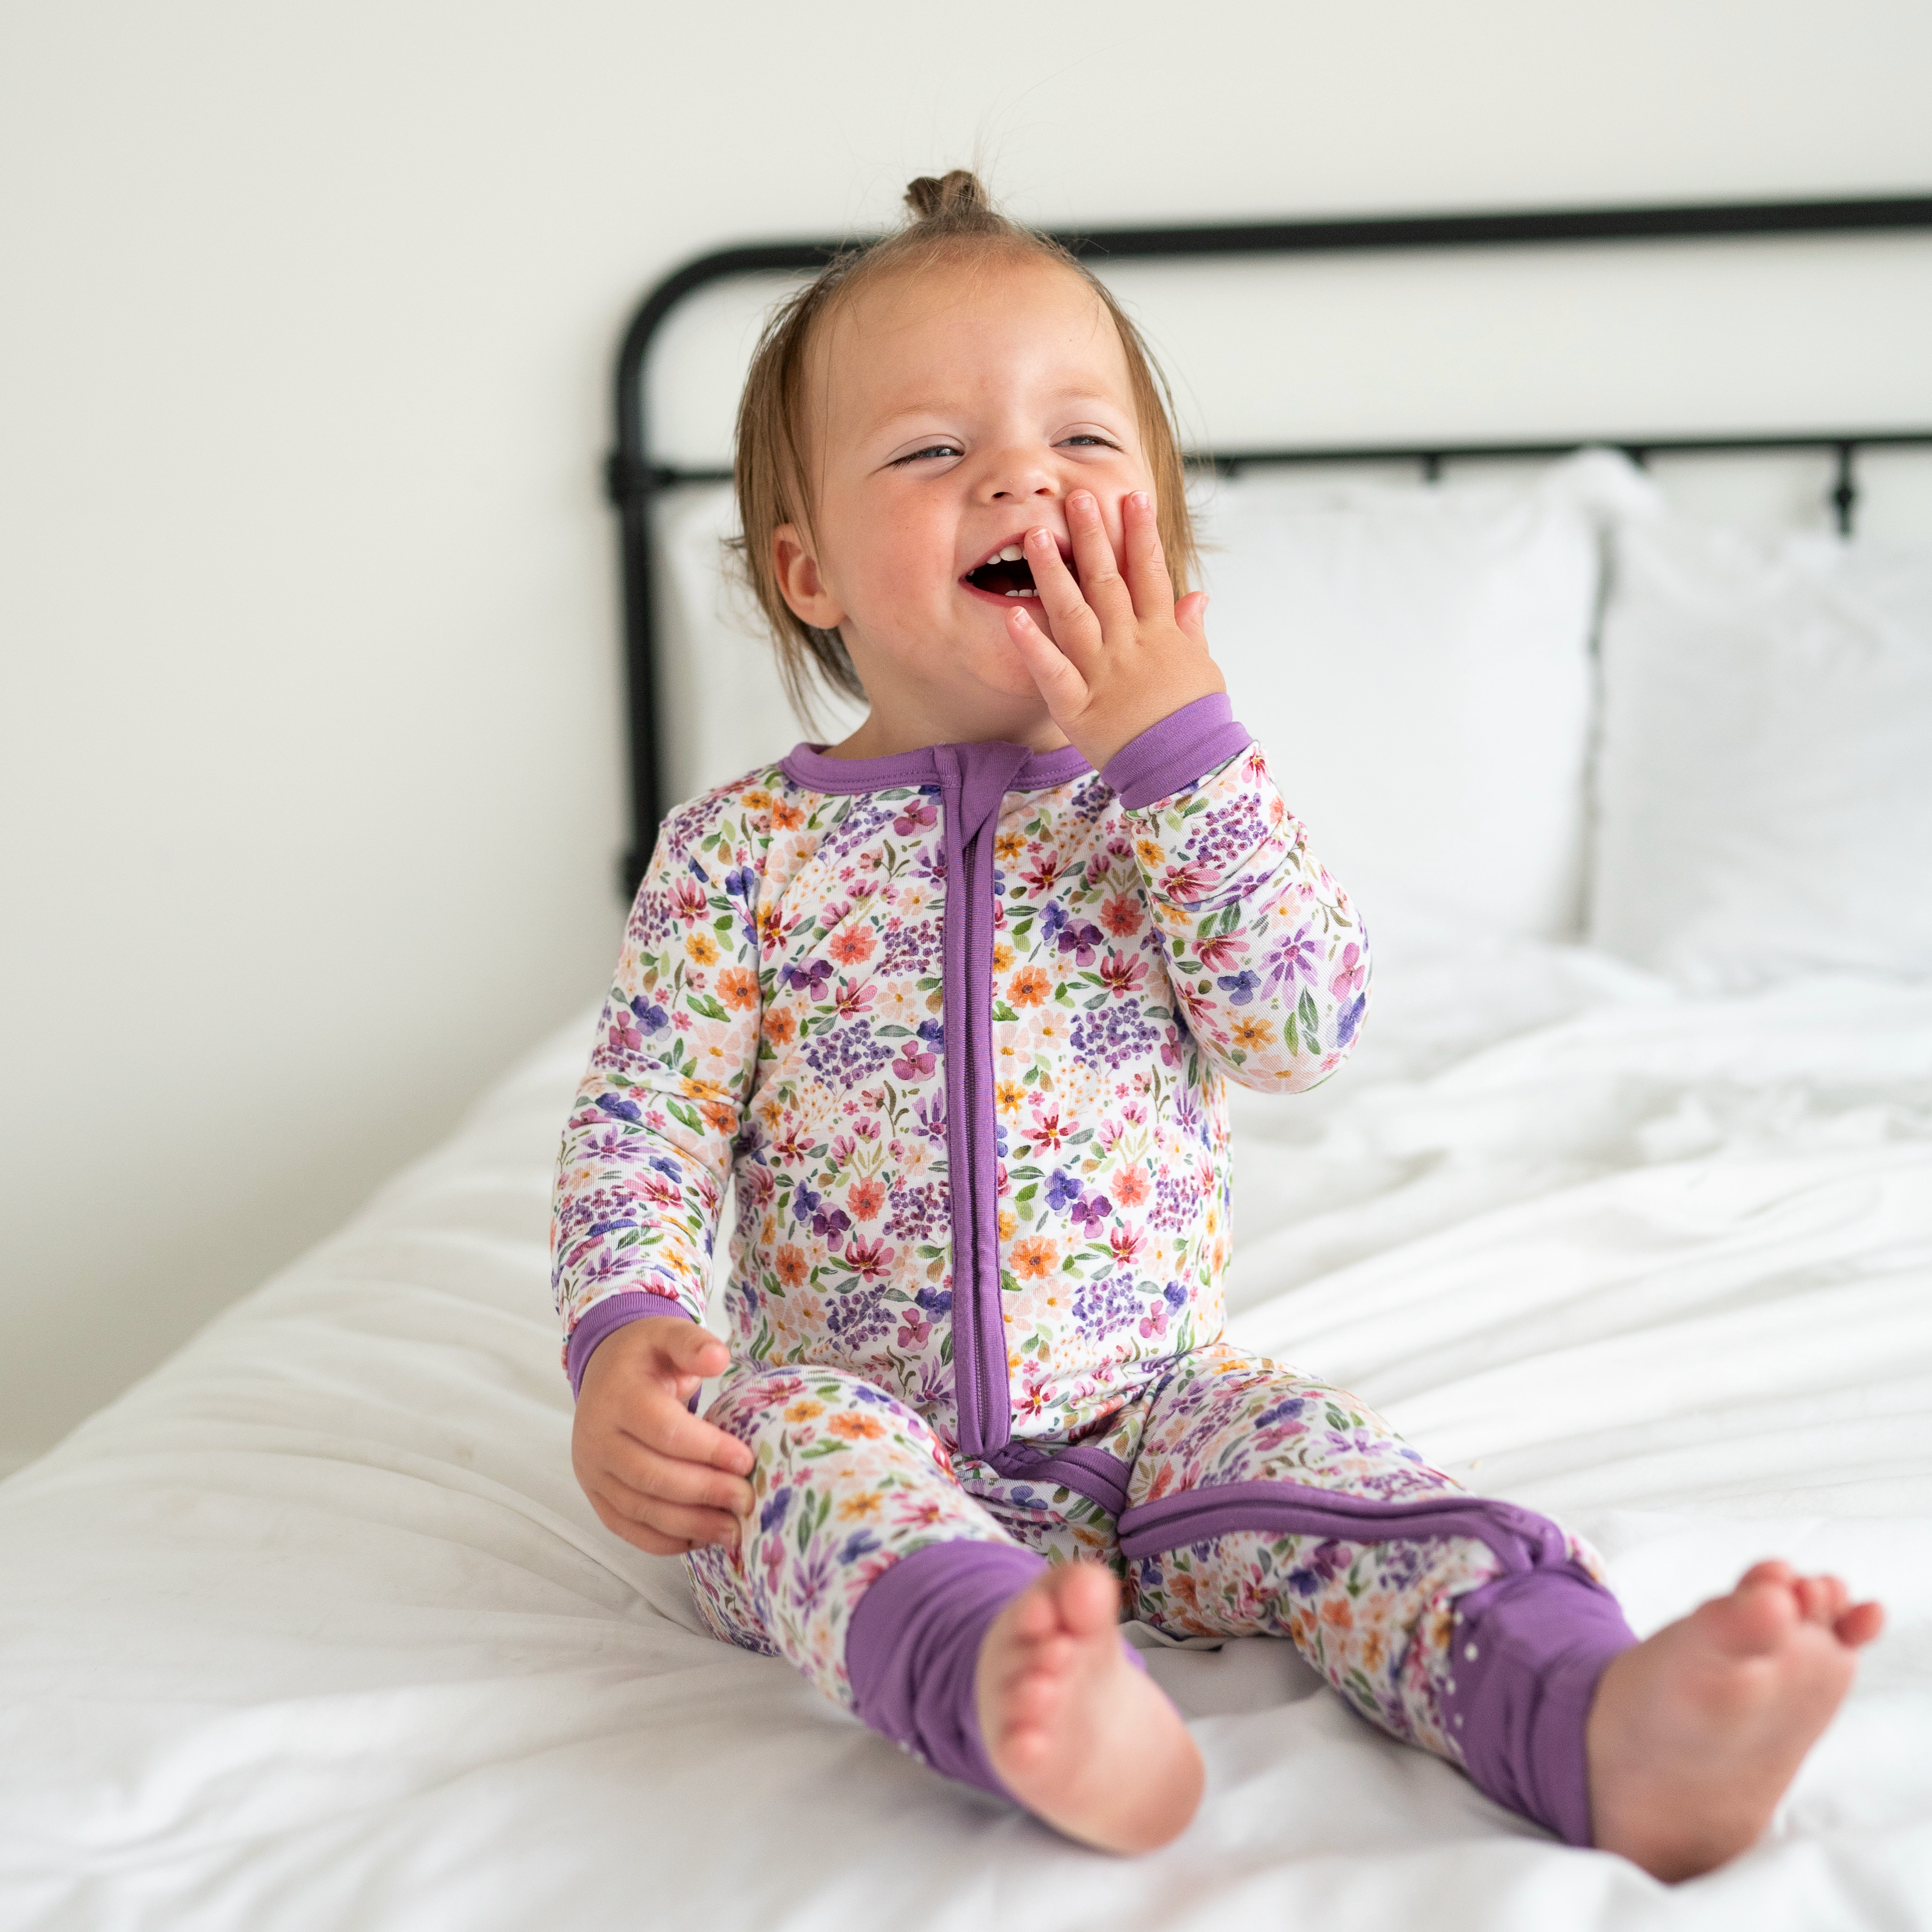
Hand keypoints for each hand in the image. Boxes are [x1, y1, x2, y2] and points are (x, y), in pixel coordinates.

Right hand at [571, 1316, 753, 1553]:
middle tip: (747, 1500)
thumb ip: (693, 1344)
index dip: (707, 1449)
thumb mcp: (668, 1335)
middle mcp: (597, 1439)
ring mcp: (592, 1472)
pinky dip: (665, 1541)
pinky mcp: (596, 1496)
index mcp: (617, 1397)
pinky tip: (702, 1538)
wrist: (604, 1372)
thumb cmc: (646, 1356)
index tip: (747, 1461)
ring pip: (640, 1509)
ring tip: (734, 1530)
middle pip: (652, 1476)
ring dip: (690, 1524)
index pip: (663, 1431)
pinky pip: (628, 1528)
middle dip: (705, 1492)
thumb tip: (718, 1358)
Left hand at [1007, 487, 1223, 769]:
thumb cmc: (1194, 722)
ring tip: (1035, 535)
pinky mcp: (1077, 706)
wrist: (1187, 771)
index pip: (1150, 572)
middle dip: (1092, 536)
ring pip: (1074, 614)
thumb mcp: (1202, 669)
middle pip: (1108, 581)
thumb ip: (1190, 630)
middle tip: (1074, 496)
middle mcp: (1129, 646)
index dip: (1140, 533)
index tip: (1131, 496)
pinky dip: (1032, 644)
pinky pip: (1051, 671)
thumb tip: (1196, 596)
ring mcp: (1102, 673)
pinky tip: (1013, 615)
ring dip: (1053, 573)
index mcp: (1159, 635)